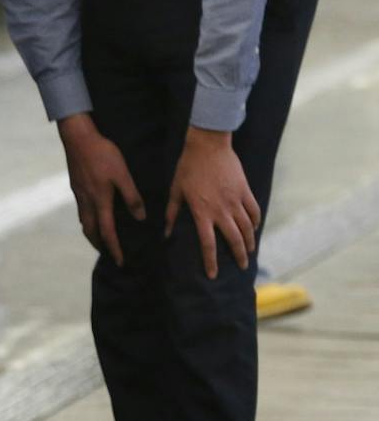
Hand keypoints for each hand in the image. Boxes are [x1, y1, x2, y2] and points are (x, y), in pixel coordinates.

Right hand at [57, 113, 145, 266]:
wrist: (78, 138)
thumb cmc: (103, 154)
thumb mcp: (122, 174)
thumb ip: (131, 196)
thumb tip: (140, 218)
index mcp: (100, 201)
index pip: (107, 231)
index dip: (114, 248)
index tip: (120, 261)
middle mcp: (87, 201)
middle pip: (90, 231)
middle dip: (99, 245)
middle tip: (108, 253)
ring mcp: (79, 194)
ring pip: (83, 221)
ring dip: (92, 233)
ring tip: (101, 237)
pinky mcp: (76, 186)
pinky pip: (81, 210)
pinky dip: (88, 219)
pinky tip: (94, 213)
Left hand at [164, 127, 260, 278]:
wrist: (208, 146)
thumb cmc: (187, 167)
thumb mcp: (175, 190)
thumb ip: (172, 213)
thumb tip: (166, 233)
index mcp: (202, 212)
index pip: (208, 243)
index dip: (211, 261)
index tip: (213, 274)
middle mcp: (222, 210)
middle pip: (234, 239)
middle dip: (239, 256)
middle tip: (243, 267)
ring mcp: (236, 200)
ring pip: (247, 228)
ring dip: (249, 242)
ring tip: (250, 252)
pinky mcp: (245, 191)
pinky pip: (254, 211)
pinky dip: (255, 222)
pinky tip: (254, 229)